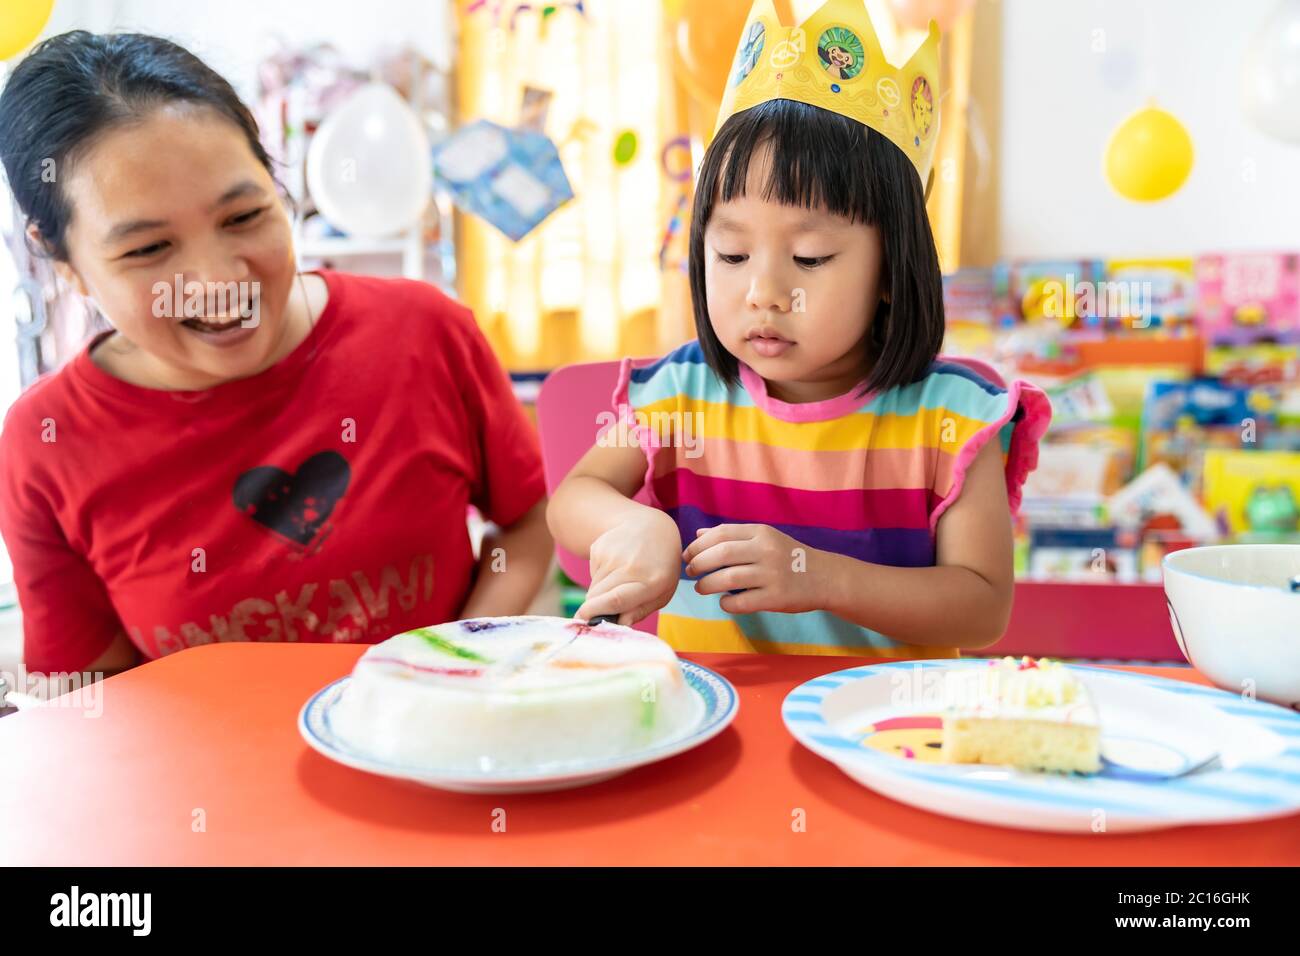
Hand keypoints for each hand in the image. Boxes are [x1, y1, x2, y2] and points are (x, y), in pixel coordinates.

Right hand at [575, 509, 681, 625]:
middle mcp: (630, 565)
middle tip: (601, 609)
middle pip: (598, 595)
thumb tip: (619, 623)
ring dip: (600, 592)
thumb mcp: (662, 592)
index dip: (597, 612)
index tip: (584, 620)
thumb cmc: (659, 567)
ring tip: (619, 581)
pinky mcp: (599, 546)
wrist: (652, 528)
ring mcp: (613, 553)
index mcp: (650, 581)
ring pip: (594, 586)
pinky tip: (615, 566)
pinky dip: (600, 576)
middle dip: (594, 607)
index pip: (617, 599)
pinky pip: (592, 573)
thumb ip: (641, 610)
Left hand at [683, 524, 827, 614]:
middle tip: (690, 572)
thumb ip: (733, 535)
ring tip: (701, 587)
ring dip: (707, 584)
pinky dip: (726, 603)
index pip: (722, 534)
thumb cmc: (789, 557)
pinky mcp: (776, 598)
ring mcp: (772, 575)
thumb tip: (699, 535)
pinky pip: (741, 602)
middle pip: (721, 554)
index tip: (687, 555)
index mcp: (761, 533)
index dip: (699, 545)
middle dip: (699, 563)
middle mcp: (766, 551)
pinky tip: (724, 602)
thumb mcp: (765, 538)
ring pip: (728, 578)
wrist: (825, 577)